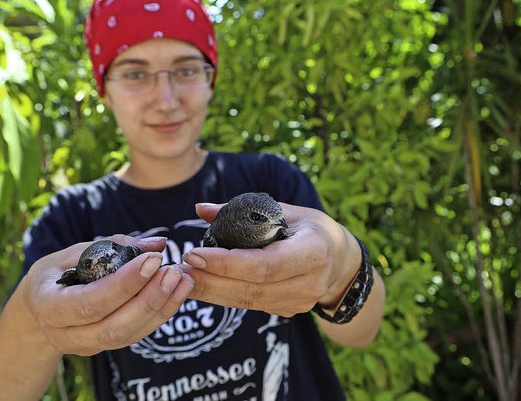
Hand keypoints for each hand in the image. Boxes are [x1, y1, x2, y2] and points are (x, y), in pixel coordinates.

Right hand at [21, 235, 193, 355]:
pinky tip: (178, 292)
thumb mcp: (72, 252)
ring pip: (128, 336)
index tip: (153, 260)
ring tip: (182, 280)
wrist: (38, 308)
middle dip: (148, 299)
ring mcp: (85, 345)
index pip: (91, 302)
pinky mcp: (104, 347)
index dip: (125, 284)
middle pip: (113, 327)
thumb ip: (113, 246)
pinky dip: (161, 314)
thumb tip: (158, 243)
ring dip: (160, 308)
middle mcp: (65, 334)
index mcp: (49, 306)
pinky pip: (136, 336)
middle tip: (173, 271)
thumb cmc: (56, 273)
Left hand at [180, 203, 360, 316]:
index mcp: (313, 251)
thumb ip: (243, 210)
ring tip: (182, 280)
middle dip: (211, 281)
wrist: (341, 260)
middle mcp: (309, 282)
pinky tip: (201, 287)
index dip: (227, 263)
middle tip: (179, 270)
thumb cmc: (310, 228)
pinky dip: (224, 296)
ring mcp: (300, 302)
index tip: (195, 254)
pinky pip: (251, 305)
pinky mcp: (289, 311)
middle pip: (252, 289)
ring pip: (248, 302)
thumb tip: (200, 208)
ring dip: (211, 293)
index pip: (264, 264)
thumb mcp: (286, 210)